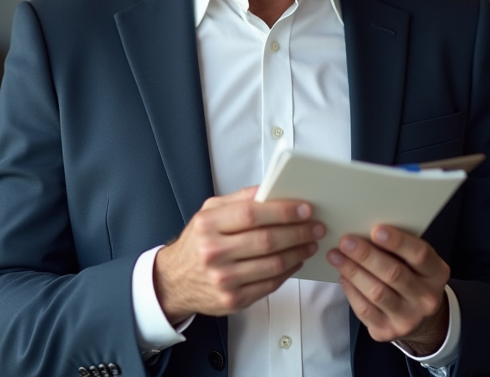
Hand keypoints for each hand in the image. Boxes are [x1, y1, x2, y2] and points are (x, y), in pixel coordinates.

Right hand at [154, 186, 325, 323]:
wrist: (175, 280)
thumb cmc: (197, 243)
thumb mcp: (209, 212)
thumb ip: (239, 198)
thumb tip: (271, 189)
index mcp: (208, 225)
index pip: (252, 214)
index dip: (283, 211)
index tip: (304, 208)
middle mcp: (213, 253)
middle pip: (267, 240)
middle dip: (298, 231)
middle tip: (315, 226)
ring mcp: (223, 279)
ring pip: (273, 264)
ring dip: (298, 252)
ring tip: (310, 243)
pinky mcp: (233, 300)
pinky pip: (270, 284)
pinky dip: (288, 271)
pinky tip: (295, 260)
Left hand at [327, 225, 450, 354]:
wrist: (419, 318)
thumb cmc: (412, 278)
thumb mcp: (416, 262)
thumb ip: (399, 249)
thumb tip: (365, 230)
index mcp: (437, 274)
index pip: (420, 255)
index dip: (398, 242)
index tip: (376, 230)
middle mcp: (426, 298)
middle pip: (394, 274)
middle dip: (366, 256)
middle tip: (346, 241)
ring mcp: (408, 318)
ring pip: (376, 293)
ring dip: (353, 271)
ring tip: (336, 255)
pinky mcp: (388, 331)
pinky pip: (364, 310)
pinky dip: (351, 290)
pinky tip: (343, 275)